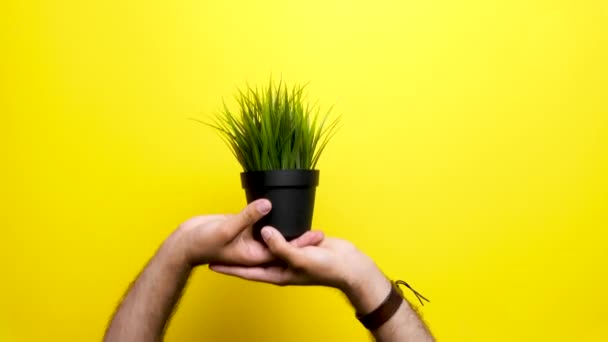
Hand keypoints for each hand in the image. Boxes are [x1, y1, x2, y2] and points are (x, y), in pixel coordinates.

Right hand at [168, 199, 323, 266]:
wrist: (184, 242)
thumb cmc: (202, 242)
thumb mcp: (227, 228)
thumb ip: (248, 217)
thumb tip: (268, 204)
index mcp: (253, 256)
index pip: (282, 251)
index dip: (300, 245)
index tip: (316, 236)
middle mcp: (254, 249)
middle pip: (282, 244)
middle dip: (300, 239)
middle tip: (321, 232)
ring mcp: (249, 240)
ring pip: (273, 234)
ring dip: (287, 228)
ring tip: (308, 220)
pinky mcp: (244, 228)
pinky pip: (262, 223)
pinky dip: (272, 218)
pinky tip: (283, 208)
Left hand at [209, 226, 391, 312]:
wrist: (348, 265)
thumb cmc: (326, 268)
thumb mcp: (299, 257)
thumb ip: (281, 246)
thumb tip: (264, 232)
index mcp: (277, 273)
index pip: (248, 271)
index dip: (230, 267)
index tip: (212, 263)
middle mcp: (281, 265)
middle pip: (253, 258)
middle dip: (237, 253)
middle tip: (220, 244)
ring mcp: (290, 254)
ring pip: (267, 245)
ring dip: (255, 238)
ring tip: (238, 229)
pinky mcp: (299, 244)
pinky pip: (282, 236)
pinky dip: (274, 228)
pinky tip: (266, 219)